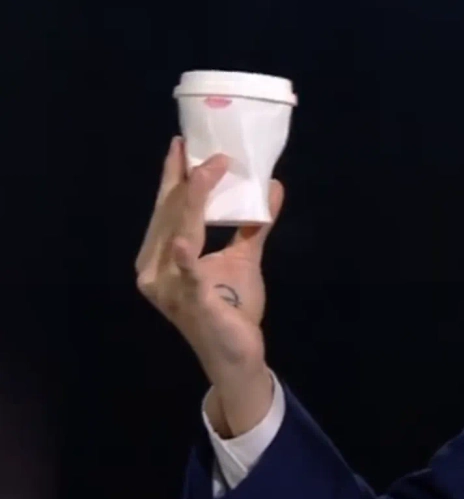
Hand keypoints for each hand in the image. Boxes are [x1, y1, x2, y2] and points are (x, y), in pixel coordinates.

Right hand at [135, 136, 283, 389]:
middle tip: (200, 148)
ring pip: (179, 233)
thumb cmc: (232, 307)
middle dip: (186, 180)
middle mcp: (155, 269)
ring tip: (206, 170)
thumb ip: (254, 224)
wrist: (237, 354)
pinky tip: (182, 241)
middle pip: (170, 215)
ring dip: (194, 201)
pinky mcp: (191, 302)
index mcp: (162, 256)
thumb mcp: (244, 257)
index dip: (174, 177)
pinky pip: (187, 276)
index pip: (167, 209)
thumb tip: (273, 186)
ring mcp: (169, 287)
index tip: (181, 144)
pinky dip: (184, 258)